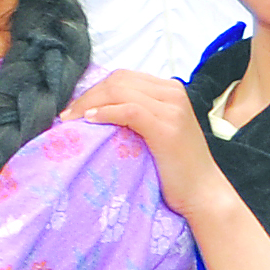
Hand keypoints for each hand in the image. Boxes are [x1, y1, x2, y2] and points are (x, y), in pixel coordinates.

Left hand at [66, 67, 223, 214]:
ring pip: (120, 91)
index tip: (74, 109)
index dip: (94, 90)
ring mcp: (172, 109)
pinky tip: (90, 121)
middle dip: (88, 95)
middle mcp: (173, 93)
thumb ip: (136, 114)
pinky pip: (129, 110)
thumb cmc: (175, 167)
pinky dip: (106, 113)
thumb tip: (95, 110)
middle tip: (67, 116)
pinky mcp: (167, 127)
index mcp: (170, 90)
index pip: (123, 78)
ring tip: (73, 120)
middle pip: (118, 81)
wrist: (202, 191)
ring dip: (90, 103)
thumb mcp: (155, 131)